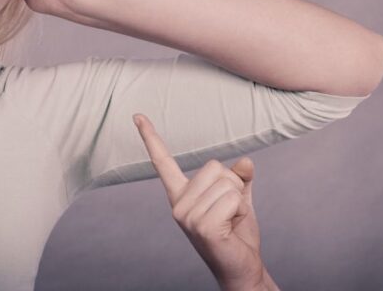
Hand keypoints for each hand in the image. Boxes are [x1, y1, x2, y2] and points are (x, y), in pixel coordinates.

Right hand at [134, 114, 276, 290]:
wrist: (241, 267)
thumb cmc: (236, 233)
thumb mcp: (239, 199)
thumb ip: (239, 178)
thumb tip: (245, 162)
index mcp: (182, 195)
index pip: (163, 162)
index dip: (150, 137)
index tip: (137, 116)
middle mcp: (178, 204)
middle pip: (215, 166)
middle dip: (233, 185)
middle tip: (230, 211)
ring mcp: (187, 217)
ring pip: (227, 182)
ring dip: (239, 200)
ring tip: (231, 221)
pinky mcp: (201, 227)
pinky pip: (232, 199)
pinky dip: (241, 210)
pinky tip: (232, 227)